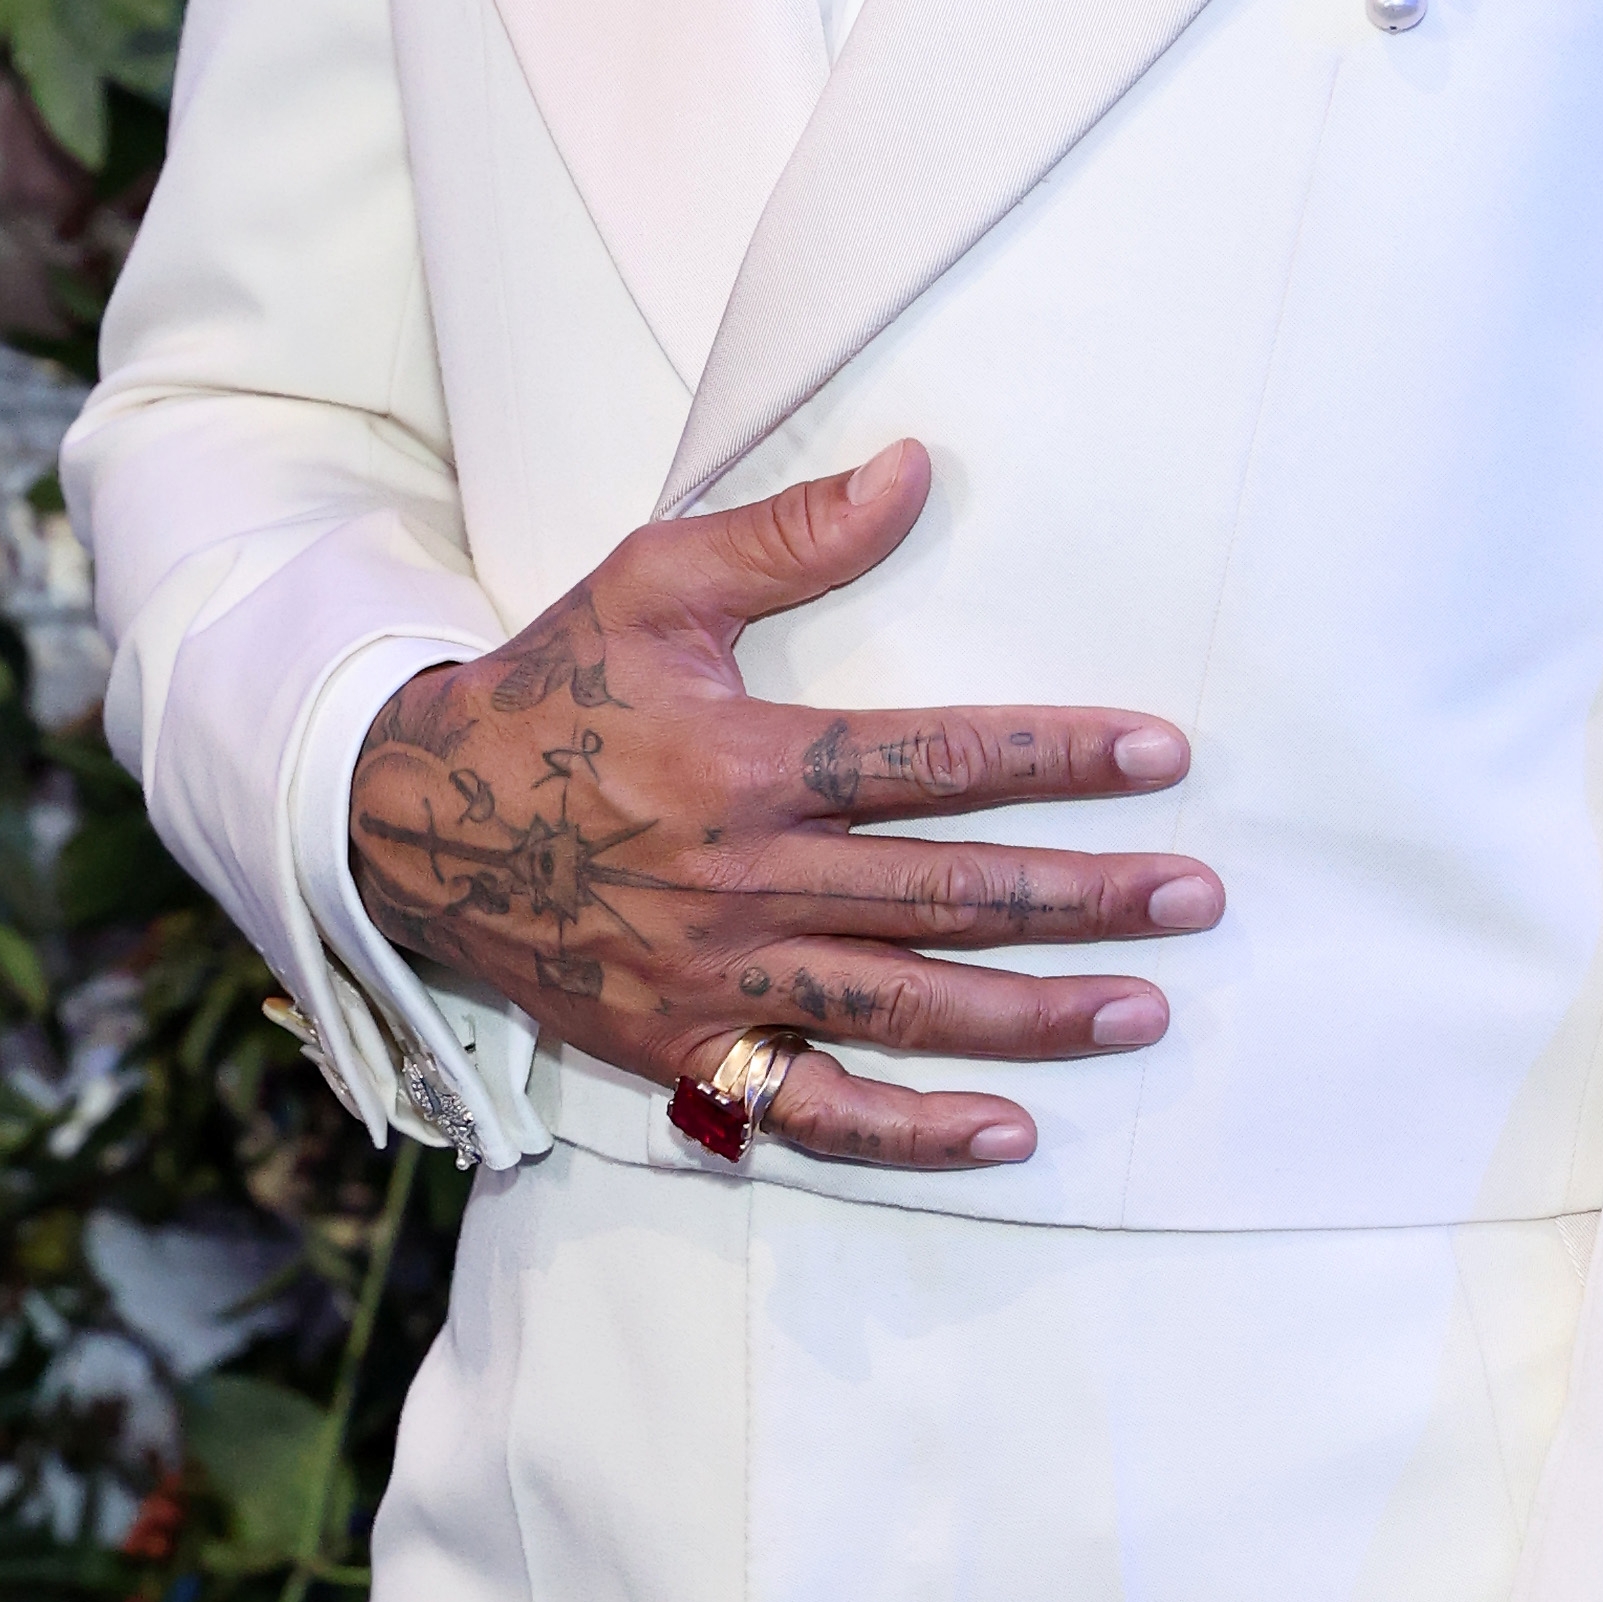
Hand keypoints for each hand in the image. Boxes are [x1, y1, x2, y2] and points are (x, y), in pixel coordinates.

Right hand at [345, 435, 1218, 1176]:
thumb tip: (913, 468)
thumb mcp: (649, 583)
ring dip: (1035, 1015)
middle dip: (1084, 898)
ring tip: (1146, 1010)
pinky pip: (814, 1111)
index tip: (1160, 755)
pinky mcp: (688, 1052)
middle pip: (945, 894)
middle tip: (1197, 897)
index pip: (928, 763)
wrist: (405, 826)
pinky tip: (1011, 1132)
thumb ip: (787, 533)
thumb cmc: (546, 694)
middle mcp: (742, 884)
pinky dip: (912, 1133)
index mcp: (742, 765)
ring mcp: (718, 982)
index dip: (1053, 759)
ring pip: (904, 1007)